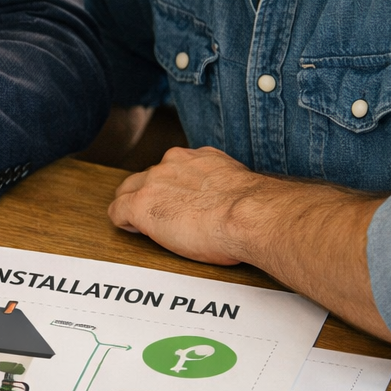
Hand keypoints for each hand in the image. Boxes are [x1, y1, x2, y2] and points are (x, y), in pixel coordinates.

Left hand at [110, 146, 390, 344]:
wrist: (251, 215)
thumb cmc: (262, 211)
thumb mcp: (251, 193)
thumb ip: (245, 194)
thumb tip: (273, 210)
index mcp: (201, 159)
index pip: (176, 167)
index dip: (174, 188)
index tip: (182, 202)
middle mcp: (174, 163)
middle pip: (149, 177)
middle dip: (152, 195)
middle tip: (163, 218)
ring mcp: (154, 183)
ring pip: (129, 191)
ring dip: (136, 208)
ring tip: (145, 227)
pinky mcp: (142, 205)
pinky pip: (117, 211)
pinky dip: (123, 222)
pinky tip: (133, 232)